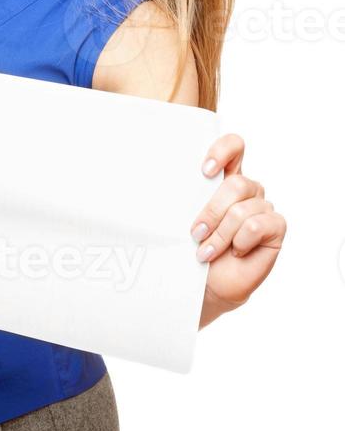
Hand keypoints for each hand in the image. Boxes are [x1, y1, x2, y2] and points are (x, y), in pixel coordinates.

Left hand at [190, 133, 286, 325]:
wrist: (207, 284)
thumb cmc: (194, 247)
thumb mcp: (184, 216)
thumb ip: (184, 194)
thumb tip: (155, 177)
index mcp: (226, 177)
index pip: (234, 146)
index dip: (223, 150)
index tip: (205, 171)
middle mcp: (247, 189)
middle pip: (236, 184)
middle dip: (211, 212)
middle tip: (195, 233)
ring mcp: (263, 207)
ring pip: (242, 210)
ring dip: (220, 235)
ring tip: (207, 251)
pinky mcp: (275, 227)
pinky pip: (257, 226)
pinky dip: (240, 242)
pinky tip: (235, 252)